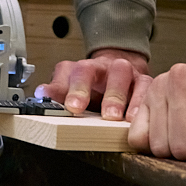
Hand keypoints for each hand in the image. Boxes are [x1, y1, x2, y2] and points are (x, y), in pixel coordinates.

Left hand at [36, 49, 150, 119]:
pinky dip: (139, 101)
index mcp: (81, 69)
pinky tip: (133, 118)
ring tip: (110, 116)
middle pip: (88, 69)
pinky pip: (145, 86)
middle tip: (76, 108)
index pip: (66, 72)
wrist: (123, 71)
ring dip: (114, 95)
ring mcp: (124, 71)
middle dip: (81, 88)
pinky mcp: (143, 80)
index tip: (56, 104)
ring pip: (119, 72)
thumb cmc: (97, 85)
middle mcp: (100, 67)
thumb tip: (40, 94)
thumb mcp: (75, 88)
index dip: (60, 88)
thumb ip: (58, 92)